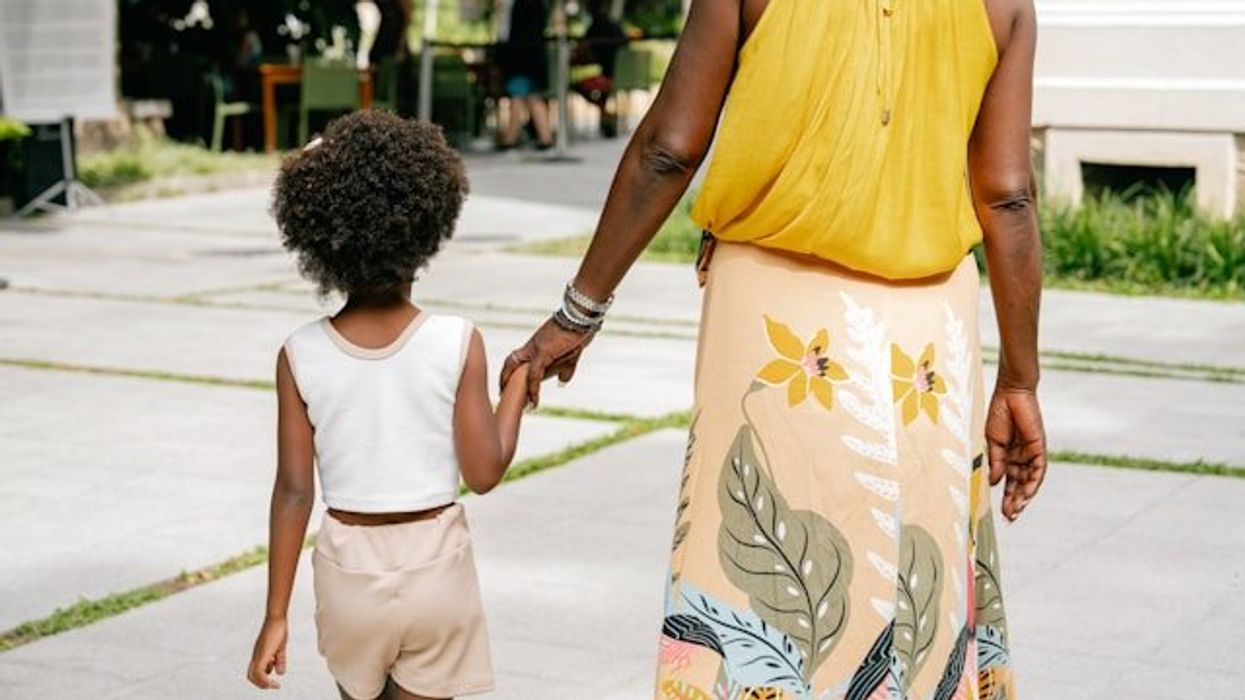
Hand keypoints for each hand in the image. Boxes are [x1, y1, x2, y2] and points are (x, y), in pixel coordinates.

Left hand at [247, 617, 287, 689]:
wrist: (276, 618)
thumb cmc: (278, 630)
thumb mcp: (280, 648)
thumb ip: (280, 660)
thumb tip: (280, 672)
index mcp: (259, 654)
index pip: (254, 671)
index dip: (262, 679)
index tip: (273, 682)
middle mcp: (256, 655)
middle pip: (251, 675)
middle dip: (261, 684)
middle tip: (272, 686)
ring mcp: (258, 654)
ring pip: (253, 675)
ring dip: (263, 683)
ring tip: (274, 685)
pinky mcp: (263, 653)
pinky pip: (259, 671)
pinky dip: (265, 679)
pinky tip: (276, 680)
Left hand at [501, 317, 593, 407]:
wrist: (580, 316)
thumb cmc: (577, 331)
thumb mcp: (571, 354)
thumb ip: (566, 369)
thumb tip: (562, 381)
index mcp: (536, 345)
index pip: (518, 357)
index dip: (511, 370)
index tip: (509, 383)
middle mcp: (532, 346)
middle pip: (511, 361)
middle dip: (505, 377)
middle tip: (502, 393)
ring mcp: (536, 349)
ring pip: (519, 369)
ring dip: (516, 387)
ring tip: (517, 403)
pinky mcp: (543, 352)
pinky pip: (534, 374)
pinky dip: (533, 389)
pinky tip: (534, 400)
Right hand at [985, 387, 1046, 521]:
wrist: (1011, 393)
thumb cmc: (999, 413)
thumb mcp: (992, 442)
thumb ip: (996, 462)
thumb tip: (994, 482)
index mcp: (1007, 456)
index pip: (1007, 481)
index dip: (1004, 496)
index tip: (999, 512)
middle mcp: (1020, 458)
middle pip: (1018, 484)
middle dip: (1014, 502)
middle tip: (1009, 518)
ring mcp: (1030, 454)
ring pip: (1029, 481)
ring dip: (1023, 496)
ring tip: (1016, 510)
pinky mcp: (1038, 448)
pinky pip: (1038, 470)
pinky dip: (1033, 483)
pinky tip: (1026, 494)